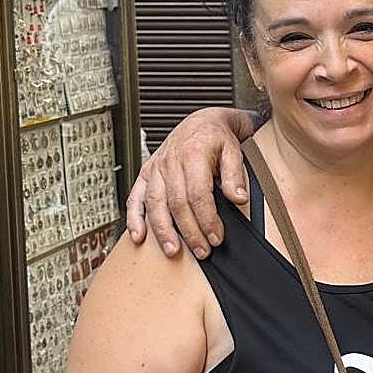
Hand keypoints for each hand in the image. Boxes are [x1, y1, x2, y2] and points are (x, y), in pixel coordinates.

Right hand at [125, 107, 255, 258]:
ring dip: (162, 230)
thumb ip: (236, 175)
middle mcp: (171, 161)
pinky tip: (138, 237)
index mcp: (193, 154)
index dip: (207, 219)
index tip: (216, 237)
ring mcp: (156, 167)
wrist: (202, 121)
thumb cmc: (218, 137)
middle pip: (177, 203)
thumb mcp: (234, 150)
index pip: (198, 194)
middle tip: (202, 252)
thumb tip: (239, 198)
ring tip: (173, 251)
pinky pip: (136, 197)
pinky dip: (134, 218)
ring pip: (155, 203)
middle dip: (189, 231)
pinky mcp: (147, 173)